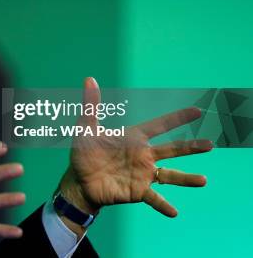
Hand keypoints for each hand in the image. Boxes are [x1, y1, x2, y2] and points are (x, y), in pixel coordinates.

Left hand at [59, 77, 212, 233]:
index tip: (197, 111)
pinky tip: (174, 212)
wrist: (79, 180)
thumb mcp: (86, 128)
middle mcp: (143, 156)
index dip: (177, 118)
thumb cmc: (85, 153)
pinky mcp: (137, 191)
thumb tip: (89, 78)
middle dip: (191, 147)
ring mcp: (142, 174)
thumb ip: (90, 105)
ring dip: (186, 178)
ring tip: (203, 180)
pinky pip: (154, 199)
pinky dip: (163, 205)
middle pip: (172, 149)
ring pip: (169, 175)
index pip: (159, 125)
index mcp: (134, 138)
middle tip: (211, 145)